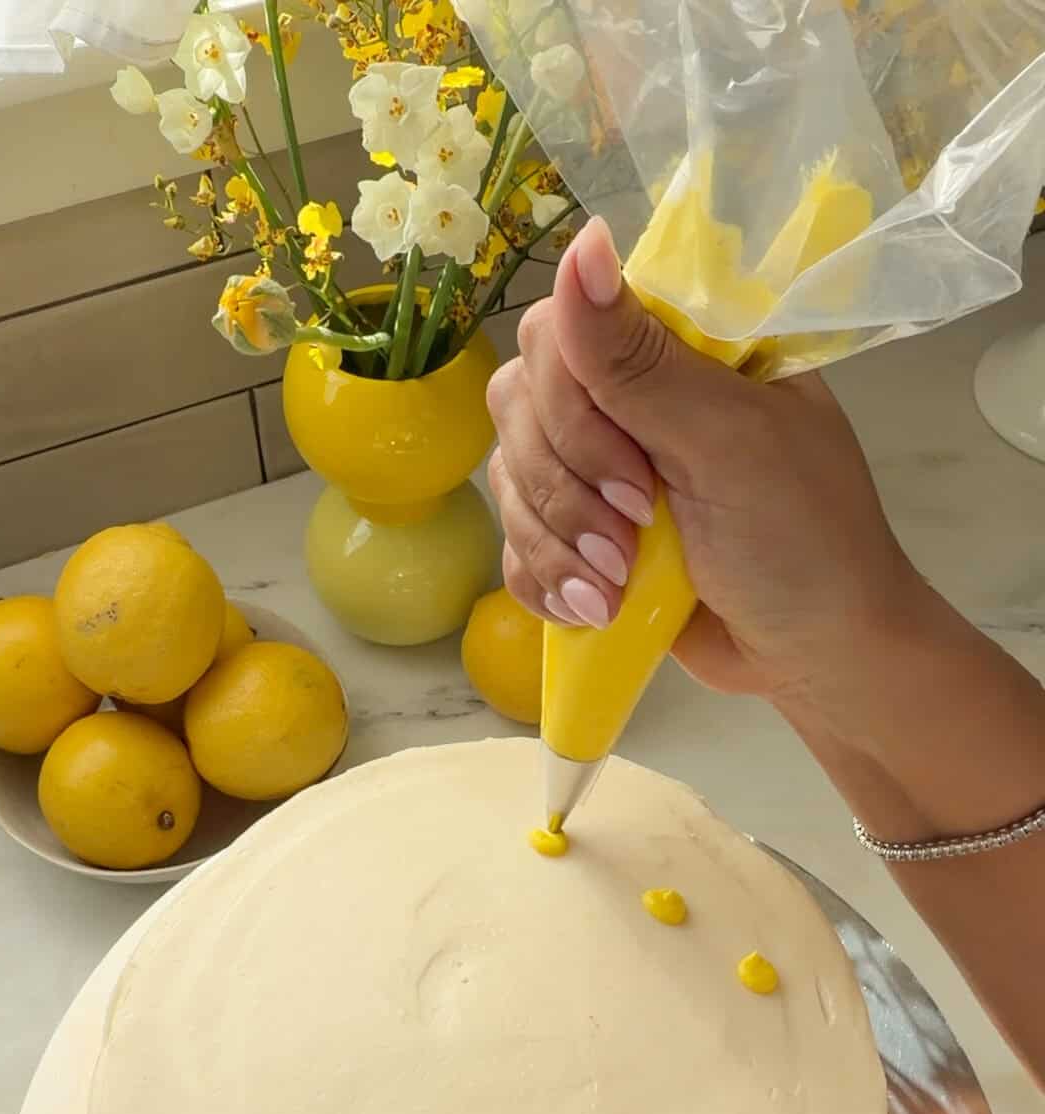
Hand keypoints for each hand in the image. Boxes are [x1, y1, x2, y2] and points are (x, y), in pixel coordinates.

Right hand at [485, 217, 923, 740]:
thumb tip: (581, 243)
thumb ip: (641, 358)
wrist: (817, 657)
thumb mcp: (727, 442)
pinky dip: (543, 581)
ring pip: (511, 478)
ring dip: (556, 544)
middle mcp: (634, 398)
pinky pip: (515, 543)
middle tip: (633, 542)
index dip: (574, 409)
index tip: (637, 477)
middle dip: (568, 489)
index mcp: (680, 350)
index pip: (563, 334)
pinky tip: (593, 611)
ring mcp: (603, 470)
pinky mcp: (584, 539)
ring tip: (617, 593)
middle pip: (522, 406)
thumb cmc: (801, 540)